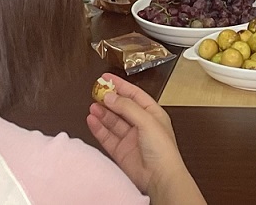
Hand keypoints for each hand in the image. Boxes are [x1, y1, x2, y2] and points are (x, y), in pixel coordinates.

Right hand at [86, 74, 190, 195]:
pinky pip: (107, 136)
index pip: (134, 94)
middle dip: (109, 99)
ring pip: (112, 121)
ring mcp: (130, 138)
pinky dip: (98, 128)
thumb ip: (127, 107)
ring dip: (102, 112)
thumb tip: (111, 96)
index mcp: (152, 114)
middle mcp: (141, 125)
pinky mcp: (121, 151)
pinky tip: (92, 120)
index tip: (107, 77)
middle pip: (121, 107)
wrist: (160, 177)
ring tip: (92, 105)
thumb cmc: (163, 151)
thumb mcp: (147, 121)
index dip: (120, 85)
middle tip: (96, 91)